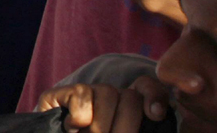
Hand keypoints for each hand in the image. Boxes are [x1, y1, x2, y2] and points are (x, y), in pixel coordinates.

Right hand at [36, 77, 168, 132]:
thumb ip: (134, 128)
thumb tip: (154, 115)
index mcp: (127, 110)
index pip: (147, 88)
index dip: (154, 96)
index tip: (155, 115)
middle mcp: (108, 97)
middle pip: (130, 96)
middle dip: (126, 126)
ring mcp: (85, 93)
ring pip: (108, 92)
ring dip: (103, 125)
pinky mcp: (61, 93)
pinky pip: (82, 95)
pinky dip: (81, 116)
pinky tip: (73, 130)